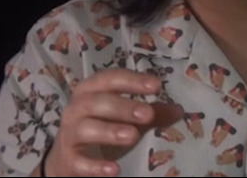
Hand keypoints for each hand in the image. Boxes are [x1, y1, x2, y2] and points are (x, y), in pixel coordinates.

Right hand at [41, 69, 182, 176]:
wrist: (68, 157)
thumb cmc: (101, 128)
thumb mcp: (124, 117)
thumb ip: (150, 112)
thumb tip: (178, 110)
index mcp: (91, 90)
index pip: (110, 79)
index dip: (132, 81)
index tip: (156, 86)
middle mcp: (76, 108)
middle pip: (96, 102)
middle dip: (123, 107)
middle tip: (147, 114)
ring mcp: (70, 134)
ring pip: (85, 128)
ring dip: (109, 131)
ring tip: (132, 135)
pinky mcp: (68, 159)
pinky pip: (80, 162)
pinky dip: (96, 166)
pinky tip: (114, 169)